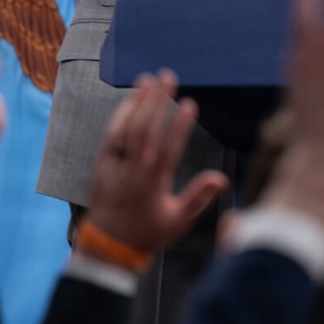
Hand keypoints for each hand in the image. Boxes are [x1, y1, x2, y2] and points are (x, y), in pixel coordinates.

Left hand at [85, 69, 227, 254]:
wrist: (108, 247)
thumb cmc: (147, 233)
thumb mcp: (178, 221)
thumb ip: (198, 198)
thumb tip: (221, 178)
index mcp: (153, 184)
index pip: (169, 149)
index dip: (180, 125)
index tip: (190, 104)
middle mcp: (133, 171)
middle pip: (146, 130)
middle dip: (158, 101)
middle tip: (168, 76)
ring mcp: (115, 167)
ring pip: (127, 129)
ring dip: (138, 102)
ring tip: (149, 79)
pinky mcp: (102, 165)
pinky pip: (110, 137)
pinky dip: (120, 117)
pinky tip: (130, 101)